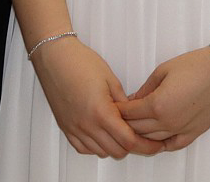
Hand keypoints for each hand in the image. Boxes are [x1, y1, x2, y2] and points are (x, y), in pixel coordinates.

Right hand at [32, 38, 162, 157]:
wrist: (55, 56)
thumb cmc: (79, 62)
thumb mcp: (111, 79)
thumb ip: (124, 103)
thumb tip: (133, 116)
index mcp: (101, 112)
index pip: (129, 141)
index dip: (146, 146)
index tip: (154, 145)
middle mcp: (86, 124)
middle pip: (117, 151)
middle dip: (132, 146)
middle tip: (140, 136)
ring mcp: (74, 128)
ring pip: (101, 152)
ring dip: (114, 146)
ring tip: (120, 132)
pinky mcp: (66, 127)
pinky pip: (84, 149)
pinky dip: (96, 146)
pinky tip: (101, 135)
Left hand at [116, 46, 209, 150]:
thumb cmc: (197, 66)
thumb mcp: (162, 71)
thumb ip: (145, 89)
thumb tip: (134, 100)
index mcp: (157, 105)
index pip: (129, 114)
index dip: (118, 110)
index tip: (112, 107)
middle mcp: (168, 121)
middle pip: (137, 129)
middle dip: (125, 122)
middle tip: (117, 117)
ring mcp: (182, 129)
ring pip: (152, 139)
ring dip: (140, 134)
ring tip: (132, 126)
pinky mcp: (194, 132)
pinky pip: (172, 145)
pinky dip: (160, 144)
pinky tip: (154, 139)